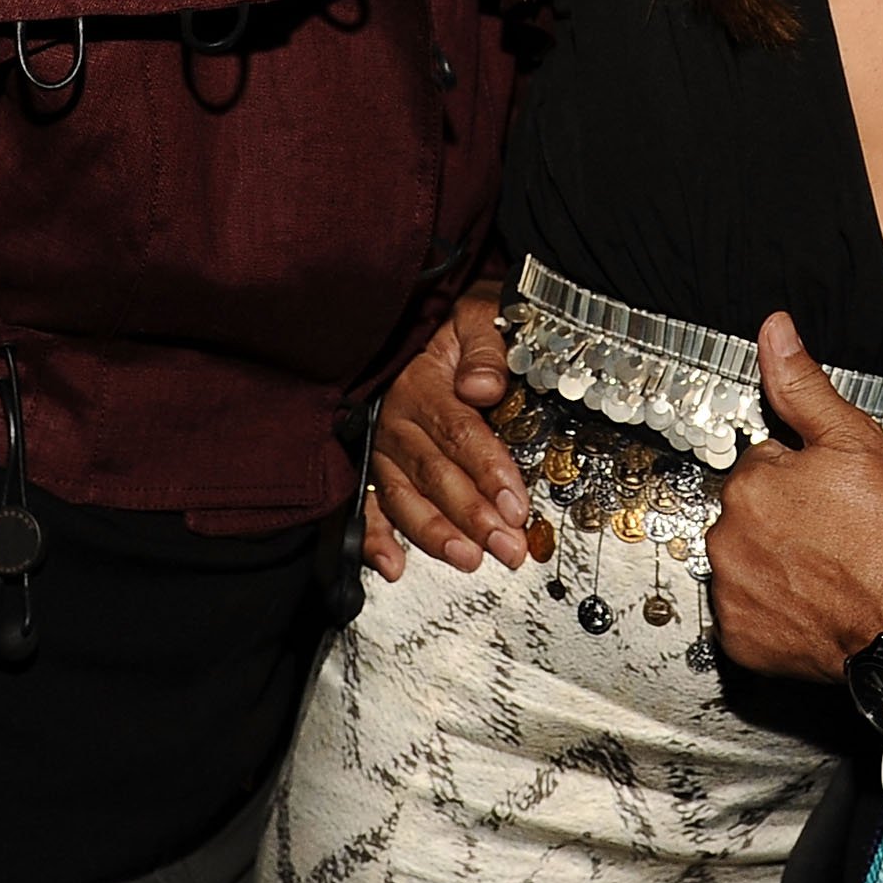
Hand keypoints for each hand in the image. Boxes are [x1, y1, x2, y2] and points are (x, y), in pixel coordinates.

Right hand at [365, 283, 525, 577]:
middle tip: (506, 548)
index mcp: (424, 384)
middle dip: (473, 516)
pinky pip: (366, 505)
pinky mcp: (369, 464)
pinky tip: (392, 566)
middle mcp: (395, 419)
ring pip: (403, 496)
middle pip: (435, 474)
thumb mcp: (477, 315)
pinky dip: (375, 539)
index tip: (516, 506)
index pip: (459, 434)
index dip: (488, 472)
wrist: (414, 318)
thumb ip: (485, 347)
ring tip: (467, 559)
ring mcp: (379, 446)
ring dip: (435, 534)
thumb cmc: (455, 324)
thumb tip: (484, 387)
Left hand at [708, 314, 882, 683]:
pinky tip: (810, 605)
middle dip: (783, 522)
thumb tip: (775, 332)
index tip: (832, 498)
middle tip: (834, 536)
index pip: (762, 468)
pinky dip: (771, 612)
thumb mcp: (855, 441)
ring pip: (745, 563)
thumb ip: (803, 386)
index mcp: (750, 484)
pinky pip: (746, 616)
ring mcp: (732, 592)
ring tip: (827, 571)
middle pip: (749, 516)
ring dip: (775, 565)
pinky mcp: (741, 639)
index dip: (801, 480)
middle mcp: (728, 538)